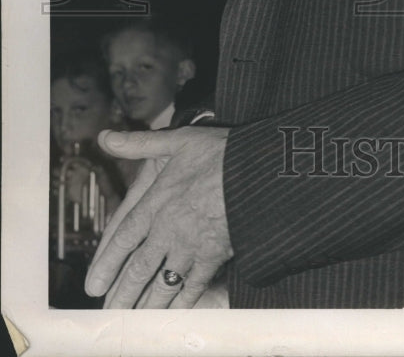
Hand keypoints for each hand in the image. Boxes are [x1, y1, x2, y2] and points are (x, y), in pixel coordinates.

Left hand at [84, 126, 232, 308]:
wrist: (258, 172)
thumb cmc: (219, 153)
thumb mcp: (177, 140)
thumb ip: (140, 144)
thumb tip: (107, 138)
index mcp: (156, 202)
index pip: (123, 238)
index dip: (106, 263)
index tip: (94, 285)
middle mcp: (168, 230)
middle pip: (138, 269)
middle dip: (122, 293)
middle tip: (110, 311)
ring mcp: (191, 246)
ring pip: (162, 282)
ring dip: (146, 303)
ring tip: (134, 317)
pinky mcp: (214, 255)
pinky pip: (193, 285)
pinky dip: (181, 301)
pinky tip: (174, 311)